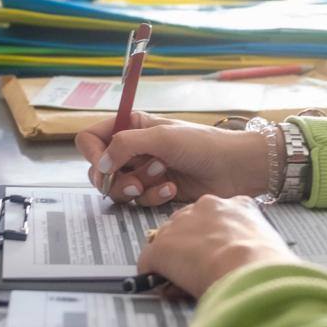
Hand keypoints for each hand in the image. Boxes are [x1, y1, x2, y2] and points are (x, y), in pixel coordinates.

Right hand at [74, 112, 268, 206]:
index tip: (104, 166)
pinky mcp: (155, 191)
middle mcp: (133, 149)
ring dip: (138, 187)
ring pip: (118, 188)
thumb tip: (100, 166)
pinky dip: (153, 196)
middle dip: (115, 179)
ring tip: (163, 179)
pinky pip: (139, 200)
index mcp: (131, 126)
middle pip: (99, 169)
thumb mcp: (162, 138)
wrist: (234, 168)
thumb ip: (125, 146)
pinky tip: (172, 189)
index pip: (92, 138)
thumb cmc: (203, 144)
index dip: (92, 154)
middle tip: (134, 183)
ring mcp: (143, 171)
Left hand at [139, 195, 290, 296]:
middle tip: (204, 271)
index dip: (217, 239)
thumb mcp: (269, 244)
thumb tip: (250, 260)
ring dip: (175, 262)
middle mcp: (207, 206)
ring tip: (188, 283)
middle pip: (189, 226)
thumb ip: (255, 243)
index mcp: (238, 205)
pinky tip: (169, 290)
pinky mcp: (161, 247)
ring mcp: (180, 224)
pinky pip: (149, 263)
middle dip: (192, 248)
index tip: (221, 255)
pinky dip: (155, 277)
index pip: (218, 218)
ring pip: (169, 244)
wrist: (249, 269)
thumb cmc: (267, 265)